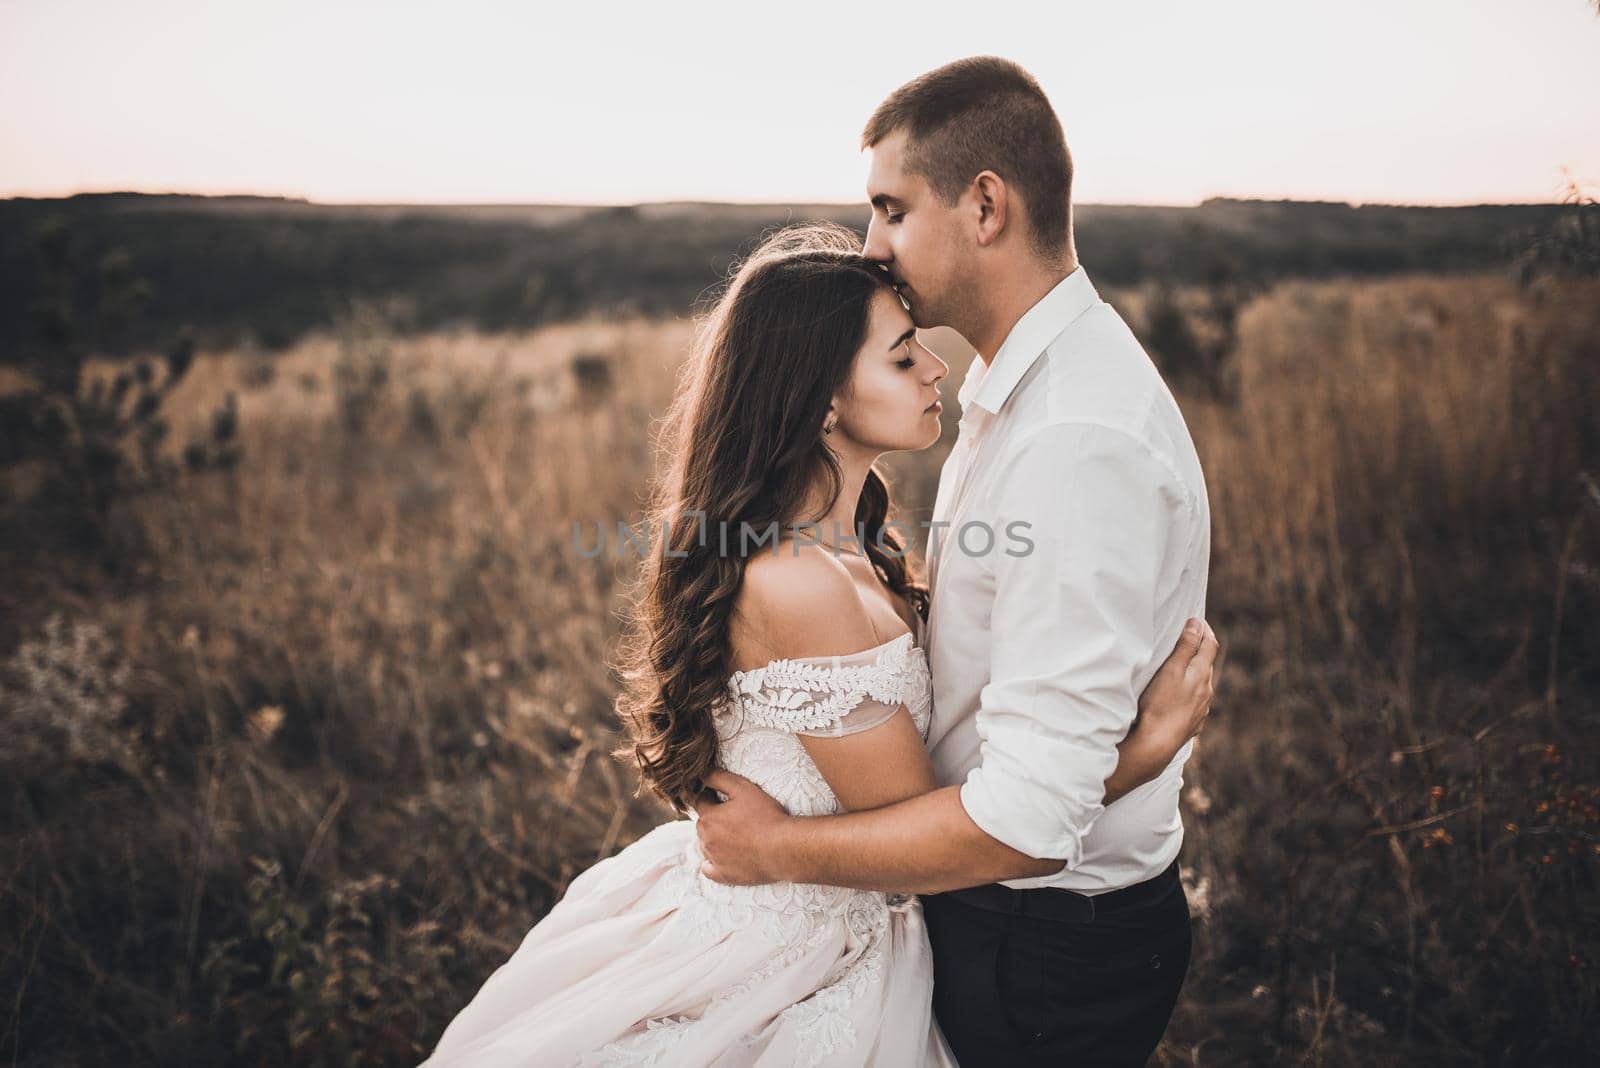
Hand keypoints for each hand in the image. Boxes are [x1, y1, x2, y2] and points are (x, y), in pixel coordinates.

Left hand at [692, 769, 792, 884]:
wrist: (783, 848)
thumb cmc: (766, 816)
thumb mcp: (743, 788)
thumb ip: (719, 778)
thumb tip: (702, 773)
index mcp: (709, 818)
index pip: (701, 801)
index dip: (712, 795)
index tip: (724, 796)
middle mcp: (706, 840)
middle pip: (703, 824)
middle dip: (713, 817)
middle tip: (733, 814)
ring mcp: (714, 859)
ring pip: (705, 845)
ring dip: (714, 838)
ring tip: (735, 834)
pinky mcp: (724, 875)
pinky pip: (708, 870)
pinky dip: (711, 863)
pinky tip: (722, 857)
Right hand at [1133, 617, 1219, 756]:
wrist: (1157, 744)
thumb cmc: (1160, 704)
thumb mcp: (1170, 670)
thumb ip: (1185, 646)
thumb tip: (1197, 623)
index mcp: (1202, 674)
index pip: (1210, 645)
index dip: (1205, 630)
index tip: (1198, 620)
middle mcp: (1207, 691)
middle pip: (1207, 664)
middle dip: (1200, 650)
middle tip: (1189, 639)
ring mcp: (1201, 709)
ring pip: (1202, 685)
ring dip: (1195, 673)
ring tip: (1181, 667)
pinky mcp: (1192, 723)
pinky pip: (1195, 703)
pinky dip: (1189, 693)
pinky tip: (1179, 697)